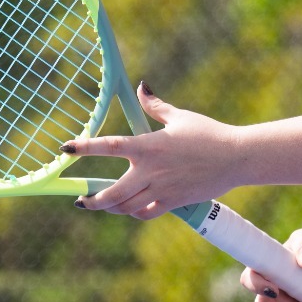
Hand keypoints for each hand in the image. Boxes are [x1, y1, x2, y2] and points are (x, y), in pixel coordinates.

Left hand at [64, 82, 246, 220]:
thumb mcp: (180, 117)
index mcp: (148, 146)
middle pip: (111, 192)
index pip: (108, 147)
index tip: (65, 149)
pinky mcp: (173, 202)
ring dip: (110, 207)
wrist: (236, 158)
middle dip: (91, 200)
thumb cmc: (209, 133)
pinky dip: (134, 213)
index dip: (84, 147)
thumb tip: (142, 88)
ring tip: (101, 204)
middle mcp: (150, 171)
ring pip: (126, 207)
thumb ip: (155, 106)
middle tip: (80, 199)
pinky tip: (130, 209)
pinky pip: (146, 214)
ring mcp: (161, 189)